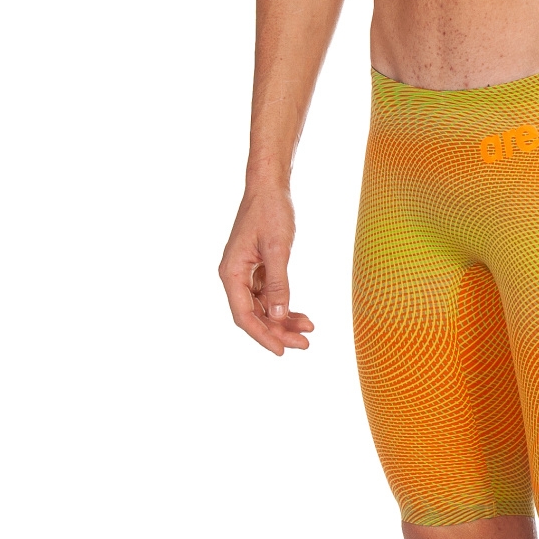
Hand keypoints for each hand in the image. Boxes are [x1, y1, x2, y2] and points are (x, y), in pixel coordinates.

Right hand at [218, 186, 313, 355]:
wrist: (269, 187)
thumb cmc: (270, 212)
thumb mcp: (277, 248)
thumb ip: (278, 283)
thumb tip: (278, 315)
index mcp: (231, 273)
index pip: (244, 315)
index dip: (263, 335)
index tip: (282, 351)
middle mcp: (234, 276)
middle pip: (254, 315)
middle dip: (278, 332)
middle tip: (304, 344)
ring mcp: (245, 273)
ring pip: (263, 307)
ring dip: (284, 320)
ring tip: (308, 331)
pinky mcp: (257, 268)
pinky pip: (269, 295)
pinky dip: (284, 305)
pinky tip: (301, 315)